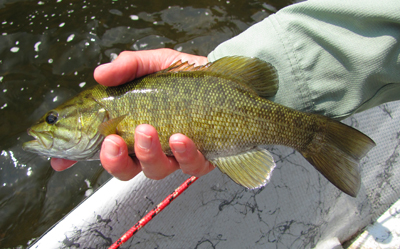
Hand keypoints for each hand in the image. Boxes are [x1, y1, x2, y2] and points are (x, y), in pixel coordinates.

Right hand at [51, 48, 214, 180]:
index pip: (99, 145)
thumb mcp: (154, 63)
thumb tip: (100, 73)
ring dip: (148, 153)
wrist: (223, 79)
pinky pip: (190, 166)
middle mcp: (149, 145)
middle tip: (114, 141)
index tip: (60, 161)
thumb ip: (128, 67)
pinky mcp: (199, 158)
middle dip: (114, 160)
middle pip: (124, 168)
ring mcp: (173, 155)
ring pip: (154, 170)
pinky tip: (180, 138)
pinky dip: (184, 154)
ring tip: (148, 131)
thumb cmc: (185, 75)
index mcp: (130, 126)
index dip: (76, 157)